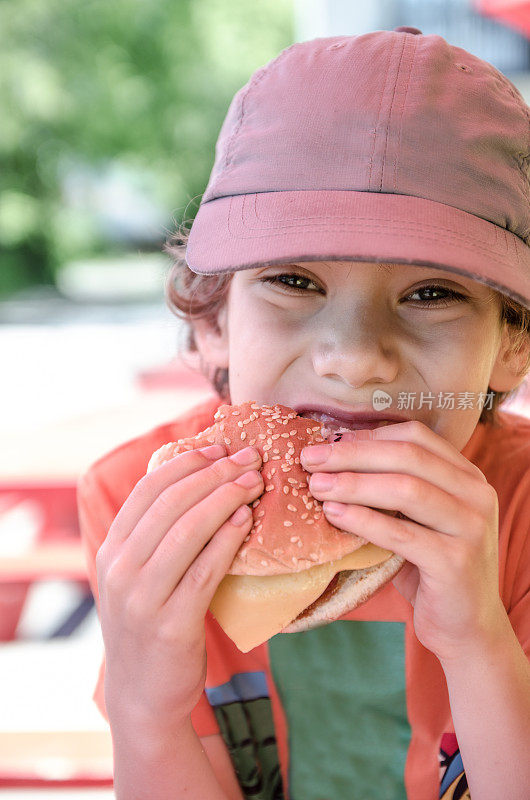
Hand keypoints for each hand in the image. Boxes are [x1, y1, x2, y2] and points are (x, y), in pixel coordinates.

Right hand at [95, 444, 263, 730]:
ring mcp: (141, 598)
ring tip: (255, 480)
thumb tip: (199, 483)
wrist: (143, 695)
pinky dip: (227, 540)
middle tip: (250, 457)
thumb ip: (155, 536)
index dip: (186, 462)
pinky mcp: (169, 625)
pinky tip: (246, 520)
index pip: (147, 489)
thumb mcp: (138, 576)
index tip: (220, 447)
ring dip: (225, 498)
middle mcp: (119, 569)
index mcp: (112, 550)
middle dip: (214, 473)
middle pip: (170, 503)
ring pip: (186, 531)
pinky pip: (203, 571)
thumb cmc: (151, 623)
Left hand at [301, 421, 505, 663]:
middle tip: (310, 459)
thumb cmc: (428, 568)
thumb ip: (391, 488)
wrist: (465, 627)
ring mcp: (471, 527)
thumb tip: (331, 456)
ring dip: (353, 484)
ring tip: (316, 486)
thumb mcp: (415, 519)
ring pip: (406, 489)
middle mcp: (477, 494)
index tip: (326, 442)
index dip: (367, 436)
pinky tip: (334, 515)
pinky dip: (364, 520)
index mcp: (467, 476)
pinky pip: (402, 533)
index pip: (415, 436)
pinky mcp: (456, 562)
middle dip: (352, 454)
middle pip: (407, 456)